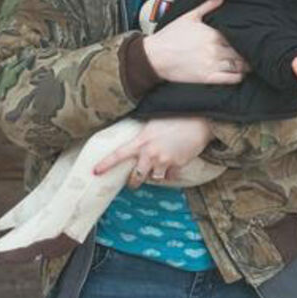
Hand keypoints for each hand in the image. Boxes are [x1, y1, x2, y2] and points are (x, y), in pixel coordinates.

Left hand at [94, 116, 213, 184]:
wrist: (201, 119)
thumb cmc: (178, 115)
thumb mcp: (155, 122)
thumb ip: (144, 133)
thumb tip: (137, 138)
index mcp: (141, 141)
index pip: (118, 155)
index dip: (105, 165)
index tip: (95, 172)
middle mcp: (150, 154)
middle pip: (136, 177)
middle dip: (134, 181)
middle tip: (133, 181)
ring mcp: (164, 161)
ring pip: (154, 178)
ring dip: (154, 176)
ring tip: (158, 170)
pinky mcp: (178, 165)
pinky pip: (171, 175)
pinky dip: (171, 173)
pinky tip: (174, 164)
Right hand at [142, 0, 246, 83]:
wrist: (154, 56)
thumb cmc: (170, 35)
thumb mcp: (189, 16)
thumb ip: (208, 4)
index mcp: (213, 34)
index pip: (238, 36)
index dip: (247, 37)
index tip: (253, 37)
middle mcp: (215, 49)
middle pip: (241, 51)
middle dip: (250, 51)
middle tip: (256, 51)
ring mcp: (212, 65)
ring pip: (239, 66)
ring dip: (247, 65)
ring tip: (252, 63)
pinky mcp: (207, 78)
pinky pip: (230, 79)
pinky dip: (239, 77)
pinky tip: (241, 74)